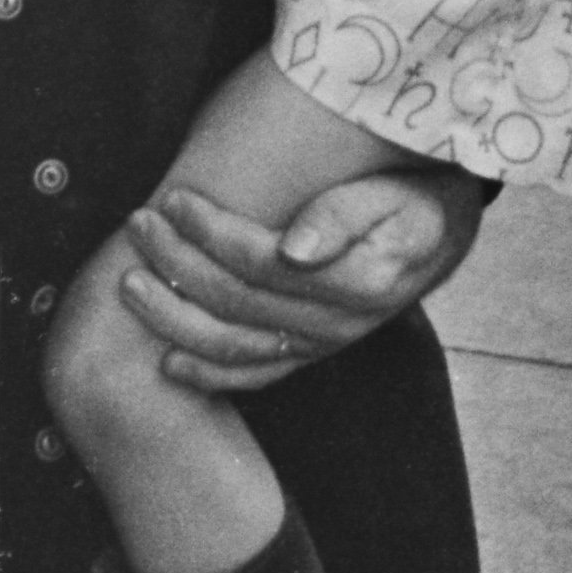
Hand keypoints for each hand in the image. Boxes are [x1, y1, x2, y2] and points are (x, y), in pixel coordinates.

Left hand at [114, 167, 480, 395]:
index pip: (266, 263)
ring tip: (130, 284)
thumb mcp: (400, 196)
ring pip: (236, 347)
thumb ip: (346, 217)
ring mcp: (321, 346)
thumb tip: (293, 249)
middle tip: (139, 225)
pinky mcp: (309, 355)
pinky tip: (169, 364)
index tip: (176, 199)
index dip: (214, 233)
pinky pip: (255, 375)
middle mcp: (338, 326)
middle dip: (181, 263)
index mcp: (360, 282)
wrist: (441, 234)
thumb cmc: (416, 200)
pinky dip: (210, 375)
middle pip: (240, 303)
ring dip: (176, 319)